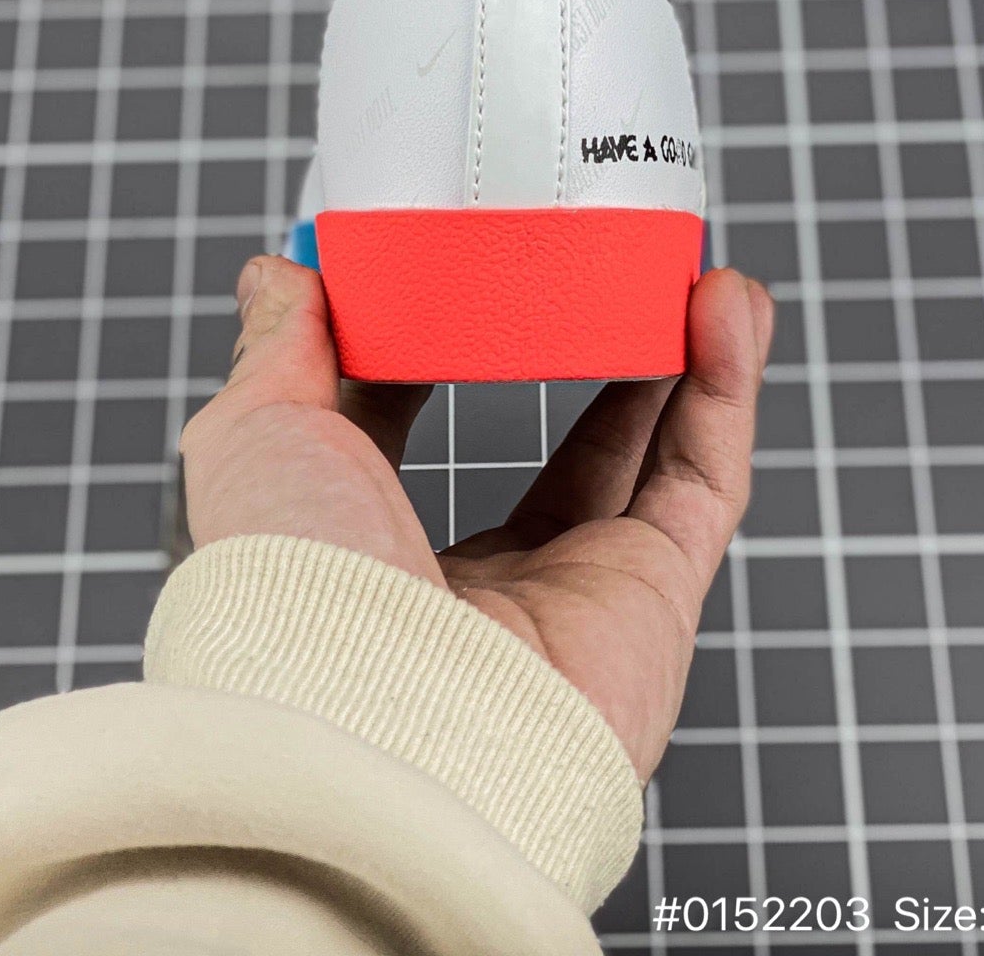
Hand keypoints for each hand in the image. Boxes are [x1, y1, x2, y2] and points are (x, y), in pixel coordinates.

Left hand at [179, 255, 772, 781]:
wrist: (372, 716)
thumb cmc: (288, 593)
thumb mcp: (256, 438)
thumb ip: (278, 351)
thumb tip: (274, 273)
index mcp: (371, 559)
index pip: (411, 442)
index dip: (440, 351)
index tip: (461, 271)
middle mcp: (481, 587)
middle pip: (559, 453)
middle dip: (590, 354)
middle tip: (606, 266)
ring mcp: (578, 594)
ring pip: (653, 457)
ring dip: (681, 357)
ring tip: (690, 267)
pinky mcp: (655, 599)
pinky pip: (707, 476)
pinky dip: (727, 388)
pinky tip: (725, 305)